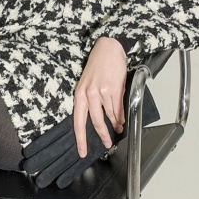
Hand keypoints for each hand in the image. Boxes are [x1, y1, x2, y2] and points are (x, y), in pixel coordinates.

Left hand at [73, 37, 126, 157]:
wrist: (109, 48)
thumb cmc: (98, 64)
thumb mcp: (88, 83)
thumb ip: (91, 100)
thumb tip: (99, 118)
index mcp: (79, 93)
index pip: (78, 120)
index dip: (80, 138)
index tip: (82, 151)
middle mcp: (89, 94)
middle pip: (95, 122)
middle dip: (102, 135)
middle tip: (106, 144)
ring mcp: (102, 92)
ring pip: (109, 116)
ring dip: (114, 125)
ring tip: (117, 130)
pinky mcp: (114, 89)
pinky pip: (118, 109)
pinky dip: (120, 117)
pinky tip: (121, 121)